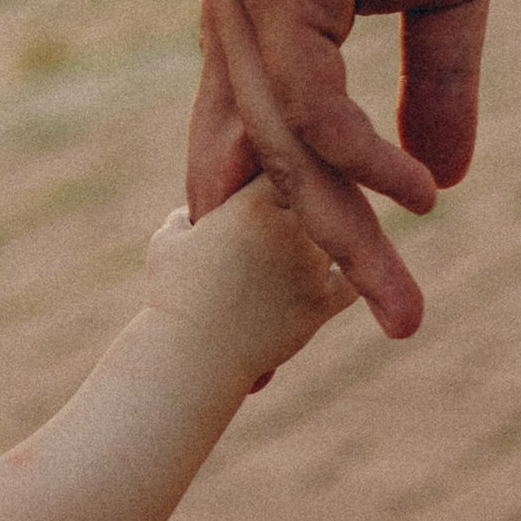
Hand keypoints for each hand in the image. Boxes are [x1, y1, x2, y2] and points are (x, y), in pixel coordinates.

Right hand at [143, 183, 356, 387]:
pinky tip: (331, 279)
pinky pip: (352, 281)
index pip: (284, 162)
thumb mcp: (168, 243)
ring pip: (342, 234)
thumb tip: (196, 215)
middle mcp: (288, 228)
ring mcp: (310, 266)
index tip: (282, 171)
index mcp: (250, 204)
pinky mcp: (322, 303)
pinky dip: (345, 278)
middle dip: (317, 194)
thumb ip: (188, 217)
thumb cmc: (171, 297)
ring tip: (328, 236)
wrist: (189, 357)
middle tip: (315, 195)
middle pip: (323, 192)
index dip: (286, 164)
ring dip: (335, 234)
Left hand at [188, 0, 513, 336]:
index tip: (308, 328)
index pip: (253, 164)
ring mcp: (243, 9)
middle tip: (358, 350)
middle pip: (264, 185)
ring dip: (348, 238)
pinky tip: (416, 196)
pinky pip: (309, 103)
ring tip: (403, 306)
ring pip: (286, 159)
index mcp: (260, 36)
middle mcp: (233, 34)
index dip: (271, 247)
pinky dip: (359, 158)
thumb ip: (437, 80)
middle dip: (312, 275)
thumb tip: (445, 177)